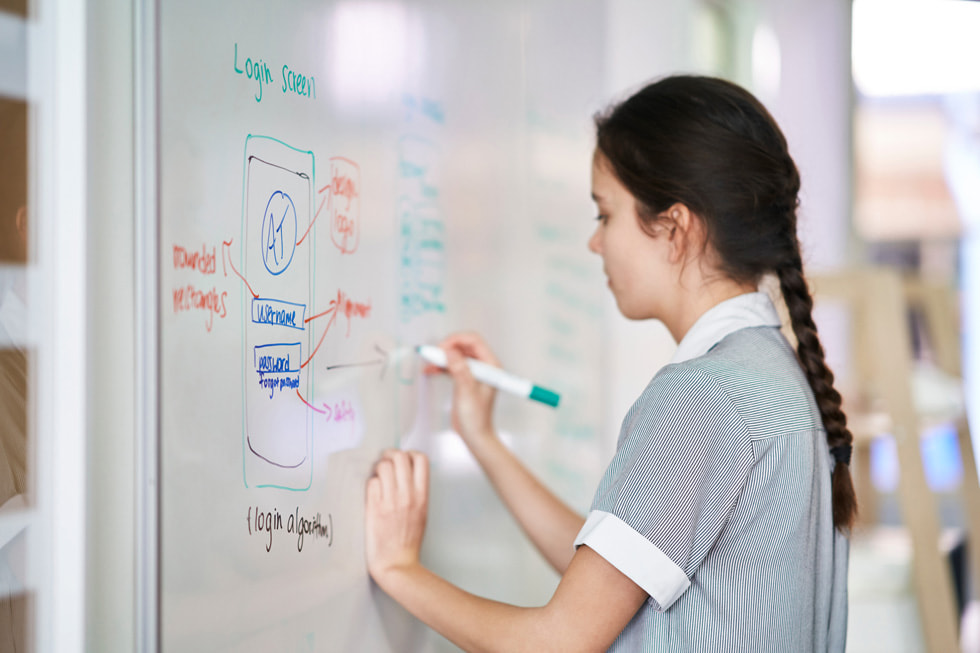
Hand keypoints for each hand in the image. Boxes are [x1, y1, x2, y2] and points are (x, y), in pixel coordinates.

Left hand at [365, 449, 428, 584]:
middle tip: (386, 463)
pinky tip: (373, 493)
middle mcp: (408, 495)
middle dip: (390, 455)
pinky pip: (371, 483)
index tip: (404, 460)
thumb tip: (405, 470)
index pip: (421, 459)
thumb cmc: (409, 539)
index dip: (410, 454)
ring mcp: (390, 501)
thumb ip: (417, 490)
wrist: (397, 563)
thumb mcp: (422, 512)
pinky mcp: (374, 508)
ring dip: (379, 468)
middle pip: (399, 456)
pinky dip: (371, 484)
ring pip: (383, 466)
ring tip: (379, 478)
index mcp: (422, 495)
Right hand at [425, 332, 498, 446]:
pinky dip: (440, 367)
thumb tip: (450, 351)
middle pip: (463, 346)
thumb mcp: (467, 391)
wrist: (475, 435)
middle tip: (432, 354)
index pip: (474, 341)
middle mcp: (483, 367)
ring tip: (428, 362)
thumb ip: (460, 369)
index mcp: (490, 366)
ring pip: (456, 355)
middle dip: (447, 348)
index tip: (441, 347)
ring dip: (442, 357)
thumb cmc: (477, 418)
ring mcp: (473, 373)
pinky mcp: (464, 379)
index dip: (456, 341)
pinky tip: (430, 370)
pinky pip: (451, 366)